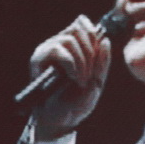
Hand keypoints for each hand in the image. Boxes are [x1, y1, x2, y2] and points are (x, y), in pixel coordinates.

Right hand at [30, 14, 112, 141]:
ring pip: (70, 39)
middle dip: (91, 50)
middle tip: (90, 73)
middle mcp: (59, 45)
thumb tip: (105, 40)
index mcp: (73, 47)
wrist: (60, 119)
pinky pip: (59, 50)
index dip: (92, 31)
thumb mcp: (97, 81)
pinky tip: (74, 78)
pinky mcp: (38, 58)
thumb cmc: (77, 102)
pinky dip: (72, 64)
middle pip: (78, 28)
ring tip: (82, 80)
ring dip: (82, 60)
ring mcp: (48, 50)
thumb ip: (102, 62)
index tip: (99, 47)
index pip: (82, 24)